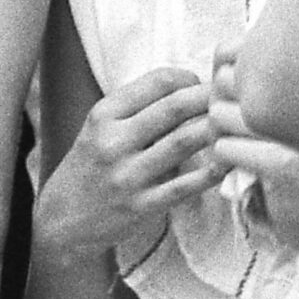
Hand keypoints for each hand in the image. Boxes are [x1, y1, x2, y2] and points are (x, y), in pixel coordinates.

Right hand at [36, 68, 222, 269]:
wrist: (62, 220)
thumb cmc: (90, 167)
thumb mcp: (99, 127)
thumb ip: (137, 108)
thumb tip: (190, 88)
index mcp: (104, 115)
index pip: (157, 82)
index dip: (189, 78)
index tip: (202, 85)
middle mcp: (114, 141)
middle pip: (175, 107)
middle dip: (210, 98)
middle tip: (232, 98)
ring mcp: (128, 175)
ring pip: (184, 142)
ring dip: (216, 130)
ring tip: (236, 124)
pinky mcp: (142, 205)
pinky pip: (186, 186)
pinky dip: (212, 173)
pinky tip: (228, 163)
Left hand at [208, 49, 298, 262]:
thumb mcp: (289, 126)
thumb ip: (262, 97)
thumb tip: (218, 69)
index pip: (236, 53)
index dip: (223, 80)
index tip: (231, 108)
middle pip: (223, 81)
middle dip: (215, 108)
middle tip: (226, 135)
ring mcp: (294, 130)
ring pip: (219, 115)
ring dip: (216, 137)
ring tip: (232, 155)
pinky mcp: (284, 163)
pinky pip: (225, 148)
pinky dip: (223, 162)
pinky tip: (237, 174)